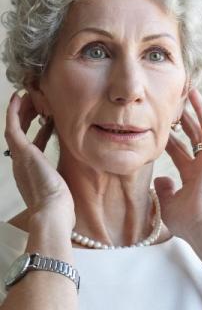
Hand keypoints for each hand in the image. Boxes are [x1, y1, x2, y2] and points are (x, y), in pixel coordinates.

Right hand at [4, 92, 74, 225]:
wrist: (53, 213)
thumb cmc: (62, 207)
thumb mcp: (65, 186)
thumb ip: (68, 175)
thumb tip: (80, 169)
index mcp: (33, 172)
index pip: (34, 146)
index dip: (39, 131)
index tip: (47, 120)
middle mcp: (22, 164)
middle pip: (22, 134)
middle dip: (29, 117)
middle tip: (38, 103)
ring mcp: (20, 158)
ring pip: (16, 128)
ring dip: (23, 111)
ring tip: (29, 96)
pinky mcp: (22, 153)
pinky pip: (13, 127)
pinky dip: (14, 112)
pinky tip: (19, 97)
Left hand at [154, 89, 201, 242]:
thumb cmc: (187, 220)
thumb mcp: (168, 203)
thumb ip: (164, 189)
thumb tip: (160, 177)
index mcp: (192, 175)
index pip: (180, 150)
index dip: (171, 137)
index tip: (160, 124)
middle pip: (195, 135)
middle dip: (186, 118)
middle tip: (179, 100)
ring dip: (201, 109)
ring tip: (194, 91)